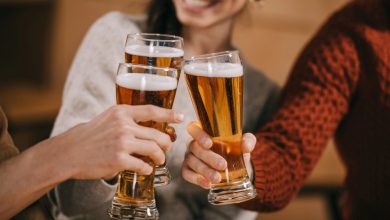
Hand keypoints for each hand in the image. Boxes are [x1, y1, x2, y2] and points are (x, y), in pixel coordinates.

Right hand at [51, 105, 183, 179]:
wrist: (71, 151)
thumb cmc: (91, 135)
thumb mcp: (108, 118)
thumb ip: (126, 119)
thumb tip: (149, 126)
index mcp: (121, 112)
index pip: (151, 111)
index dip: (169, 114)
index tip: (180, 117)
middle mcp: (124, 125)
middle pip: (158, 134)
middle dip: (166, 144)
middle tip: (166, 148)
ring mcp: (122, 142)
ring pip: (154, 149)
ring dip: (160, 157)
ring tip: (158, 160)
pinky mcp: (119, 159)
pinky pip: (143, 165)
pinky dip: (147, 168)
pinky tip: (145, 169)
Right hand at [181, 121, 255, 188]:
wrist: (235, 166)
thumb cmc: (235, 149)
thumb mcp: (243, 143)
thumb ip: (247, 141)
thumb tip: (246, 146)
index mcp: (204, 131)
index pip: (194, 128)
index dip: (199, 135)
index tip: (210, 144)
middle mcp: (193, 143)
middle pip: (195, 147)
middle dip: (208, 157)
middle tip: (223, 165)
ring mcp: (189, 156)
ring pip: (192, 162)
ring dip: (204, 171)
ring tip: (217, 179)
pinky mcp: (187, 169)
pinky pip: (187, 174)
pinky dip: (197, 180)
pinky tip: (208, 184)